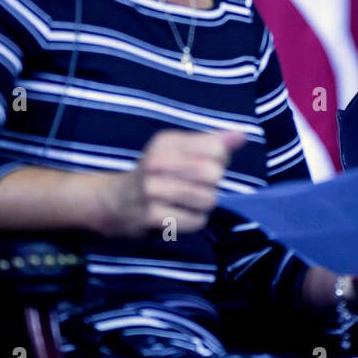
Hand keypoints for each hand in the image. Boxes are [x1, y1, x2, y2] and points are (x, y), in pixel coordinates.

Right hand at [93, 128, 245, 236]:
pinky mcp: (152, 216)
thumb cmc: (157, 174)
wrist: (115, 203)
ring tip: (185, 202)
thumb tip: (242, 136)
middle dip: (212, 185)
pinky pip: (196, 221)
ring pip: (208, 200)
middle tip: (194, 187)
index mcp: (166, 142)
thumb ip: (213, 143)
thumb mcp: (179, 151)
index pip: (217, 149)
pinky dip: (194, 221)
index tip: (202, 166)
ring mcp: (152, 190)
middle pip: (214, 174)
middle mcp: (157, 163)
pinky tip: (178, 215)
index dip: (219, 162)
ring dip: (203, 205)